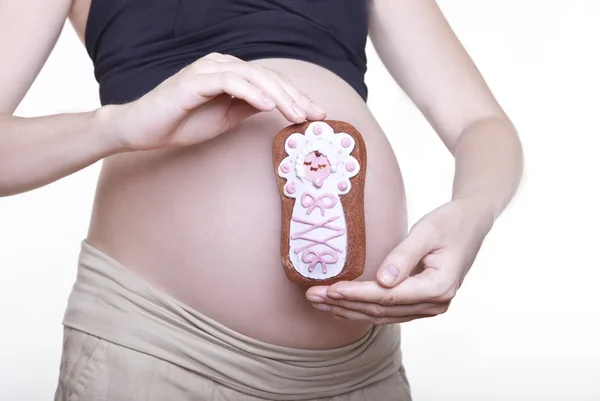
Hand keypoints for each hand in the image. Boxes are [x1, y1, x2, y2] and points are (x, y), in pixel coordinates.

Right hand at [106, 53, 325, 150]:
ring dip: (279, 95)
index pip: (270, 81)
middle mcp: (221, 65)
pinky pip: (229, 82)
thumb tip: (277, 107)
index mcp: (230, 73)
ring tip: (297, 114)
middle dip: (295, 96)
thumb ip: (248, 108)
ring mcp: (207, 69)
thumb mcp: (225, 118)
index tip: (316, 114)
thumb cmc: (182, 123)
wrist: (142, 130)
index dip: (296, 97)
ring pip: (253, 76)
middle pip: (268, 76)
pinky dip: (251, 93)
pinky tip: (268, 107)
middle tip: (315, 115)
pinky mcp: (194, 80)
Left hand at [305, 198, 494, 324]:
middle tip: (312, 296)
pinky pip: (388, 312)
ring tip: (319, 302)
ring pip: (382, 316)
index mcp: (439, 286)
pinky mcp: (422, 303)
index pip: (388, 296)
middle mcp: (436, 304)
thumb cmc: (450, 222)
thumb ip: (403, 256)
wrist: (472, 223)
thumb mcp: (426, 232)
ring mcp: (430, 307)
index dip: (356, 294)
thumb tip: (382, 281)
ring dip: (348, 310)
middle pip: (381, 310)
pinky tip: (340, 306)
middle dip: (344, 304)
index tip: (330, 289)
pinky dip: (362, 309)